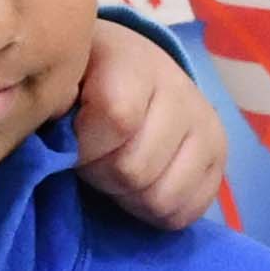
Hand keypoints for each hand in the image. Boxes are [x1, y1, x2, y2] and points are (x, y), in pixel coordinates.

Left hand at [65, 21, 226, 231]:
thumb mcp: (57, 81)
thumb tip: (57, 114)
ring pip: (162, 195)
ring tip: (115, 170)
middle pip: (136, 167)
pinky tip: (140, 185)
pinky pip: (188, 210)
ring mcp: (205, 122)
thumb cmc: (78, 86)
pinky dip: (156, 210)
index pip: (118, 116)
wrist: (127, 73)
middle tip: (92, 159)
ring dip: (128, 195)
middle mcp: (179, 87)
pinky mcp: (219, 156)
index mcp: (131, 59)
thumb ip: (50, 98)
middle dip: (102, 174)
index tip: (68, 141)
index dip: (85, 144)